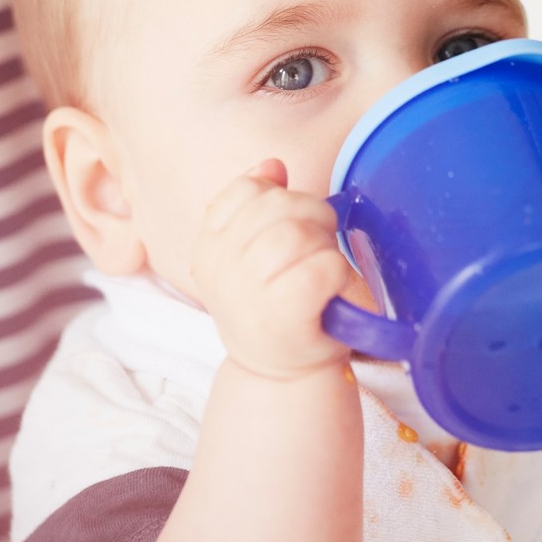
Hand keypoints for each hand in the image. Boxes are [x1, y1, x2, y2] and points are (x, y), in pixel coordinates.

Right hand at [189, 158, 354, 380]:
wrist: (281, 375)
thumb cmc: (274, 304)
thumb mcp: (252, 251)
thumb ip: (258, 203)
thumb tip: (273, 165)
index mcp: (207, 244)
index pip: (248, 189)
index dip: (281, 199)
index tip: (288, 227)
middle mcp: (218, 266)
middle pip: (279, 206)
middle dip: (313, 219)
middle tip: (316, 251)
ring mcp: (245, 292)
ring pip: (298, 233)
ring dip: (324, 247)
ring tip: (322, 271)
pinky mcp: (281, 316)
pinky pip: (320, 268)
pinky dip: (335, 274)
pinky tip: (328, 291)